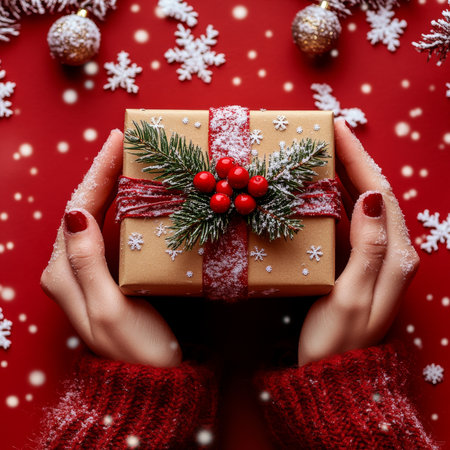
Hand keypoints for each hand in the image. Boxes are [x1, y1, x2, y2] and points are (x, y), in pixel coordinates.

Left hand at [40, 130, 180, 366]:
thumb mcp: (109, 306)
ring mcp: (87, 269)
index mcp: (63, 272)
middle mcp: (68, 266)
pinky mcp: (105, 272)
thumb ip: (87, 261)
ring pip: (96, 216)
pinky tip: (133, 194)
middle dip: (102, 172)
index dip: (97, 173)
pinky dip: (120, 207)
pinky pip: (109, 231)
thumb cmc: (132, 347)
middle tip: (123, 142)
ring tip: (128, 159)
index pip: (78, 209)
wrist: (147, 378)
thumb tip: (75, 213)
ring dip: (110, 186)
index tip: (116, 142)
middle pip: (83, 207)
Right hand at [298, 120, 418, 365]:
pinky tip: (321, 189)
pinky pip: (350, 220)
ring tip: (323, 152)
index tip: (338, 129)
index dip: (359, 158)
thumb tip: (371, 196)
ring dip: (345, 175)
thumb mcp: (352, 296)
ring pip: (362, 204)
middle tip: (328, 133)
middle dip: (353, 159)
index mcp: (395, 255)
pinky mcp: (357, 262)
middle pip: (374, 192)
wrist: (335, 374)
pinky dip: (337, 198)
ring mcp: (374, 257)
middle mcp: (390, 251)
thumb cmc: (338, 340)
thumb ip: (368, 247)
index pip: (379, 192)